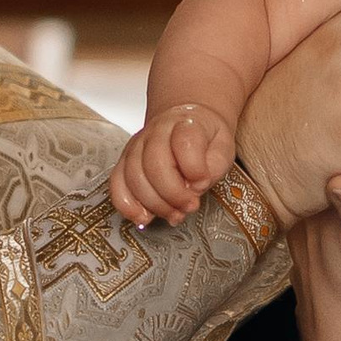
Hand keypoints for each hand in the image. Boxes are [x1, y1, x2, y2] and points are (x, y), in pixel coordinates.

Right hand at [110, 102, 233, 226]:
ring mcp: (137, 146)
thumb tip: (194, 187)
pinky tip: (143, 217)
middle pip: (154, 164)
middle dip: (173, 194)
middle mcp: (156, 132)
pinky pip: (117, 184)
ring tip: (174, 214)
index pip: (185, 142)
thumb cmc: (205, 138)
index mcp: (185, 124)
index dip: (195, 169)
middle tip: (190, 206)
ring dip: (154, 204)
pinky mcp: (125, 162)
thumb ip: (214, 166)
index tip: (203, 183)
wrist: (185, 124)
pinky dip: (127, 205)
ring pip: (134, 177)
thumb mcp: (223, 147)